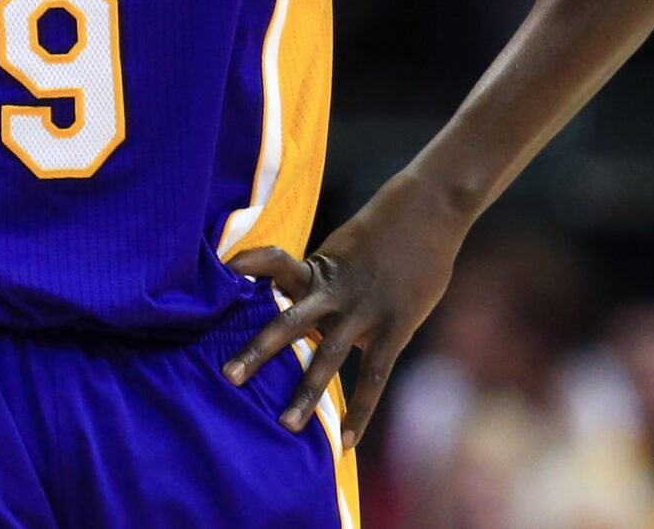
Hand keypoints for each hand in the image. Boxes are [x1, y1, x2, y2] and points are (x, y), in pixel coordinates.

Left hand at [222, 172, 467, 448]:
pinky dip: (360, 409)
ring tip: (285, 425)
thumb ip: (323, 277)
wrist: (430, 211)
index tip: (223, 271)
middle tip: (227, 376)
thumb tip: (302, 297)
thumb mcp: (344, 246)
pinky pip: (372, 376)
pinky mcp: (394, 328)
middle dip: (257, 350)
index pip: (275, 262)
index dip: (250, 265)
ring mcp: (364, 311)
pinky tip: (347, 441)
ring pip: (327, 357)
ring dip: (305, 393)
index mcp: (319, 266)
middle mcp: (335, 291)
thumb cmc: (385, 229)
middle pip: (289, 322)